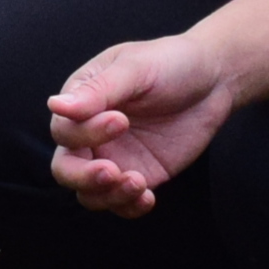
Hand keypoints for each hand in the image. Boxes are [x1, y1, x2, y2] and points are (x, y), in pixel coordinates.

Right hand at [48, 34, 234, 218]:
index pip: (64, 131)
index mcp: (81, 102)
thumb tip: (55, 105)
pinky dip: (130, 206)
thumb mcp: (134, 68)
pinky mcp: (140, 174)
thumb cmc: (168, 62)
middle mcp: (91, 134)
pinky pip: (122, 202)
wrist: (213, 79)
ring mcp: (115, 157)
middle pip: (66, 169)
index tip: (121, 120)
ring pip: (90, 193)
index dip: (86, 133)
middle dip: (84, 177)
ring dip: (109, 195)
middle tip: (112, 171)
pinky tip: (148, 196)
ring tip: (139, 182)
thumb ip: (97, 91)